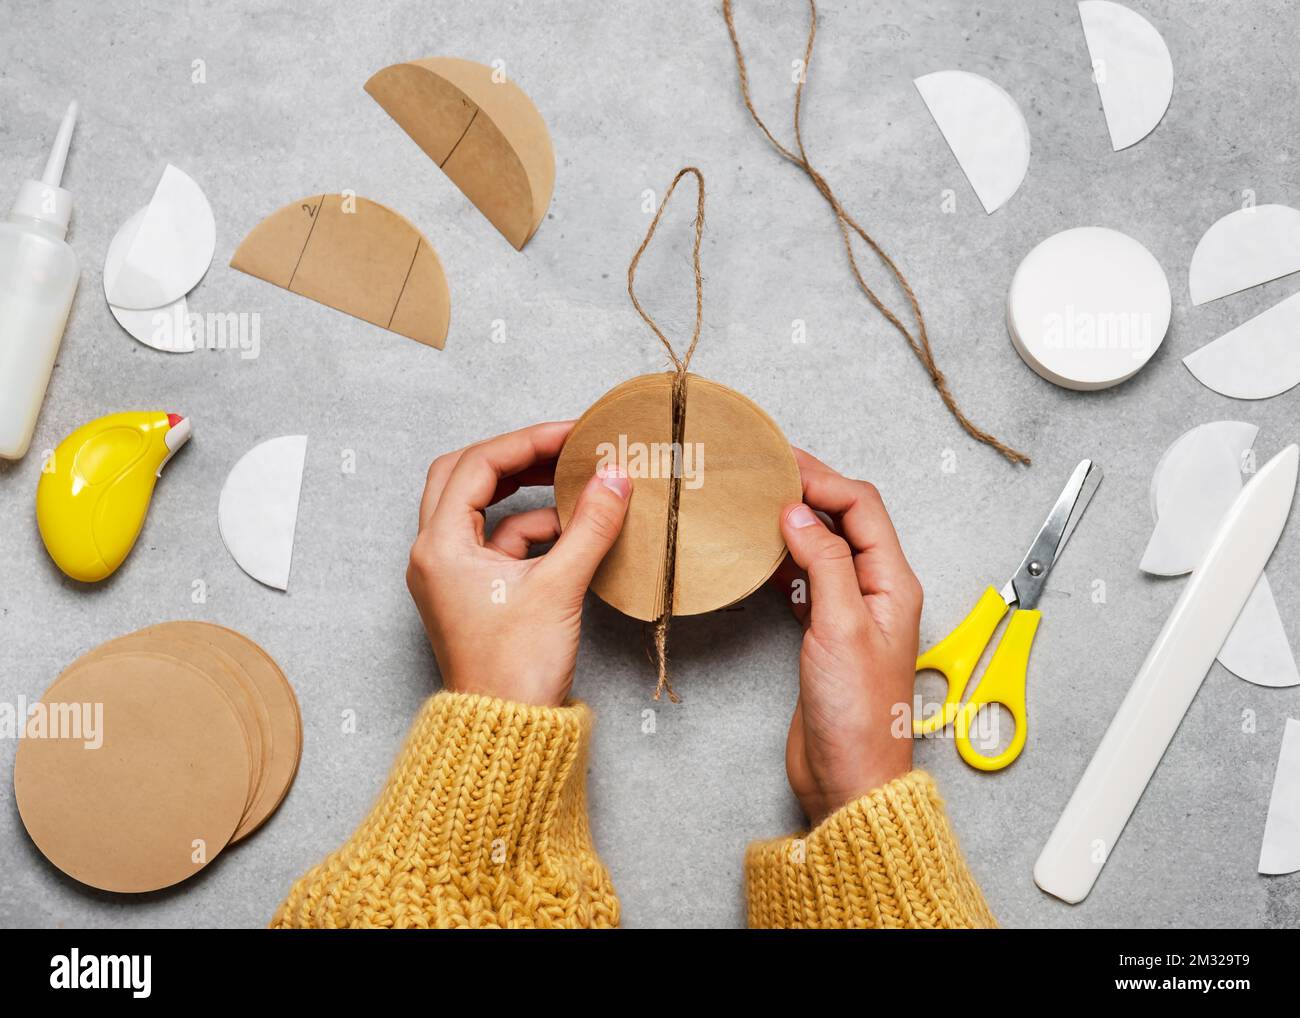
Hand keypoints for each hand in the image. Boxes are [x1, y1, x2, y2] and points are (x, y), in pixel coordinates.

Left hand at [407, 421, 631, 707]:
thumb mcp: (560, 588)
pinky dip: (530, 528)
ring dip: (525, 493)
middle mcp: (434, 554)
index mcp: (439, 546)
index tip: (572, 434)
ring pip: (480, 509)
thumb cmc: (516, 670)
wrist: (506, 732)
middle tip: (562, 447)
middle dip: (516, 457)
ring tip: (574, 485)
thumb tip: (615, 477)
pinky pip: (496, 542)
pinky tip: (571, 531)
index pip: (477, 465)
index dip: (528, 442)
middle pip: (465, 476)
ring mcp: (449, 574)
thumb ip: (591, 526)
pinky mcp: (470, 592)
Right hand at [772, 450, 922, 825]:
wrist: (849, 777)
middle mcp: (876, 590)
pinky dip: (786, 557)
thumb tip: (799, 512)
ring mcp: (851, 610)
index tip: (781, 464)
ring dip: (796, 521)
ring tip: (759, 502)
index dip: (823, 479)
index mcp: (893, 582)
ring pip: (825, 546)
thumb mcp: (840, 627)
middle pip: (847, 519)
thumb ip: (824, 563)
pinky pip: (808, 578)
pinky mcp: (826, 632)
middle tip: (766, 471)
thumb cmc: (858, 715)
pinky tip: (762, 552)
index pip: (862, 507)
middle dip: (810, 489)